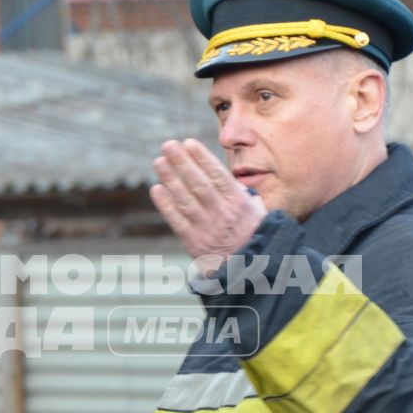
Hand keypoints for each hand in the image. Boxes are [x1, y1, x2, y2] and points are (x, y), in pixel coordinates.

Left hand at [149, 138, 267, 275]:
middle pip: (199, 184)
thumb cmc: (252, 232)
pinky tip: (157, 188)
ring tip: (159, 162)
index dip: (202, 158)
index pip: (218, 175)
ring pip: (185, 200)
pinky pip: (177, 221)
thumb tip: (223, 171)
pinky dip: (165, 204)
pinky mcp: (194, 243)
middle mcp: (222, 214)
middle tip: (168, 145)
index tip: (189, 142)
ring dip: (170, 179)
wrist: (250, 269)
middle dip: (182, 163)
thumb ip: (240, 189)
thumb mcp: (256, 208)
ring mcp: (207, 229)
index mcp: (239, 203)